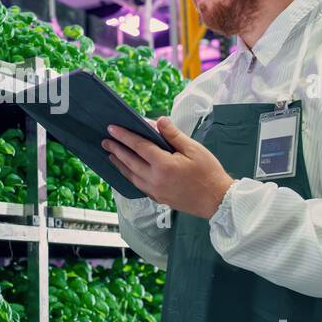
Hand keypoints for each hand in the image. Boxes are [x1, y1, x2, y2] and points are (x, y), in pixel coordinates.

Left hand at [101, 117, 233, 219]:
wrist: (217, 201)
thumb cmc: (209, 173)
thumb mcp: (194, 149)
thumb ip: (173, 135)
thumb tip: (158, 121)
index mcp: (163, 165)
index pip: (138, 146)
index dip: (124, 136)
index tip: (112, 128)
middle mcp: (154, 179)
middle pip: (130, 161)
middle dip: (116, 149)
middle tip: (105, 141)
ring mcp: (155, 191)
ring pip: (131, 176)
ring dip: (120, 164)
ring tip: (111, 155)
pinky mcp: (158, 198)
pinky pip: (138, 185)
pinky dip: (129, 176)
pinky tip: (127, 171)